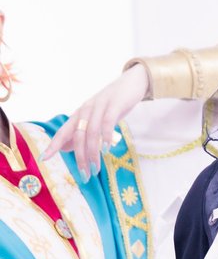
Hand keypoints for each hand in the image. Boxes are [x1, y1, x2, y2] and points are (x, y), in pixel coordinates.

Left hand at [40, 63, 149, 178]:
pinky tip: (107, 149)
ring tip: (96, 168)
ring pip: (91, 132)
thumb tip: (65, 148)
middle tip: (84, 176)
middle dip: (80, 157)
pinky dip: (106, 137)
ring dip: (92, 152)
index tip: (44, 159)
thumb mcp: (96, 119)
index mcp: (79, 115)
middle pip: (77, 136)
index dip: (53, 145)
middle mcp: (85, 110)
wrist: (132, 82)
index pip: (63, 131)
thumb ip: (82, 132)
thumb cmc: (113, 105)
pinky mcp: (114, 104)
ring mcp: (99, 106)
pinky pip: (108, 122)